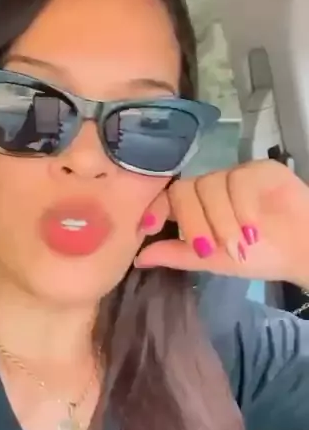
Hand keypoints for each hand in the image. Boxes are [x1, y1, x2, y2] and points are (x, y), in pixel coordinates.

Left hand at [135, 160, 308, 289]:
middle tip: (209, 249)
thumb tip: (138, 259)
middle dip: (194, 222)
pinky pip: (239, 180)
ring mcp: (236, 175)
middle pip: (186, 189)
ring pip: (212, 186)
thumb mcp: (212, 260)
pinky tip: (252, 230)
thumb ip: (177, 255)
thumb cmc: (258, 257)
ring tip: (240, 246)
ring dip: (223, 221)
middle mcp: (213, 186)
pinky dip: (242, 208)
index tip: (148, 228)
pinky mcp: (261, 170)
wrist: (302, 253)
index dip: (156, 209)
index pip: (169, 197)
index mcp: (198, 206)